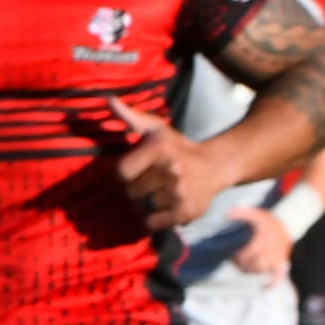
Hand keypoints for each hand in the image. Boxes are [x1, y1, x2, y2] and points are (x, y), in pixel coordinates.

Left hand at [105, 97, 226, 231]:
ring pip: (142, 208)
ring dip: (146, 204)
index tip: (137, 170)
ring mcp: (180, 192)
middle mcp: (171, 169)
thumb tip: (109, 99)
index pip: (121, 172)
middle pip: (131, 192)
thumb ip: (131, 117)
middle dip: (136, 189)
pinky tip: (164, 207)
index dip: (125, 174)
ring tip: (159, 194)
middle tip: (150, 183)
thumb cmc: (178, 147)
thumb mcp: (156, 130)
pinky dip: (154, 219)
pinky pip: (152, 224)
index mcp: (160, 148)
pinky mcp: (187, 211)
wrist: (216, 166)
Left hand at [228, 203, 292, 278]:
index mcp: (261, 242)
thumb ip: (242, 213)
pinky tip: (264, 288)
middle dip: (241, 262)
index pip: (245, 255)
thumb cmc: (270, 221)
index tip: (232, 251)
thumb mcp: (256, 214)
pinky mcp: (281, 264)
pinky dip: (272, 284)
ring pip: (259, 270)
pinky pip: (278, 277)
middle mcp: (268, 253)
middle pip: (250, 264)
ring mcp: (276, 260)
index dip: (236, 255)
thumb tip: (227, 214)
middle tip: (236, 258)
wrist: (289, 225)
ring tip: (244, 264)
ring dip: (250, 269)